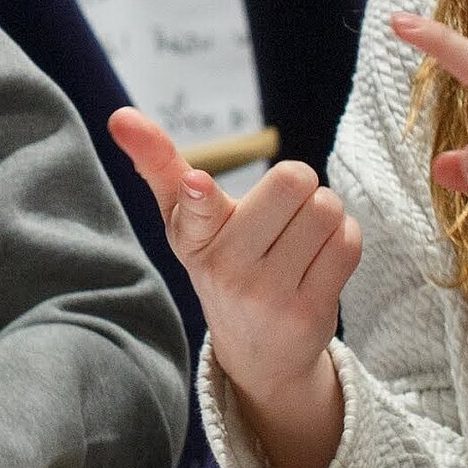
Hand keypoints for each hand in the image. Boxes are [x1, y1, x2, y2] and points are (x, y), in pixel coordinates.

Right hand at [105, 108, 360, 438]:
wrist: (256, 351)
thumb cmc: (221, 260)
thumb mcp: (186, 220)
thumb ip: (159, 164)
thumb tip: (120, 116)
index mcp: (191, 235)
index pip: (192, 206)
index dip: (197, 193)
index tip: (197, 186)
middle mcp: (224, 267)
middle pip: (294, 181)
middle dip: (301, 185)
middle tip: (284, 213)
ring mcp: (266, 295)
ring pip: (327, 209)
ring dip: (326, 213)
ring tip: (300, 238)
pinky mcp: (307, 313)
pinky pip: (348, 242)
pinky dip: (344, 238)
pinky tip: (320, 258)